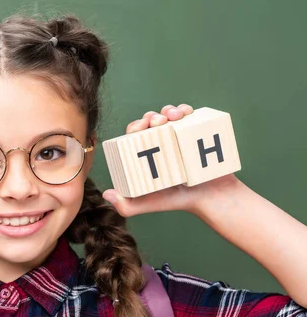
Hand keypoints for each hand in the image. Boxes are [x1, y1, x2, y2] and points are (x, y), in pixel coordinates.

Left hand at [102, 104, 239, 216]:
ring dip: (168, 109)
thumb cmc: (176, 201)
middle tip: (158, 121)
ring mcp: (178, 137)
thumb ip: (127, 206)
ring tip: (174, 116)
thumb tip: (107, 194)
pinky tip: (185, 112)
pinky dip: (186, 109)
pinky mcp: (195, 133)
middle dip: (152, 116)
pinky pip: (189, 117)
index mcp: (145, 154)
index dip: (136, 126)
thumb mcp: (147, 204)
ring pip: (169, 116)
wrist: (210, 199)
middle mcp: (160, 144)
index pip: (134, 135)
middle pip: (151, 122)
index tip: (142, 125)